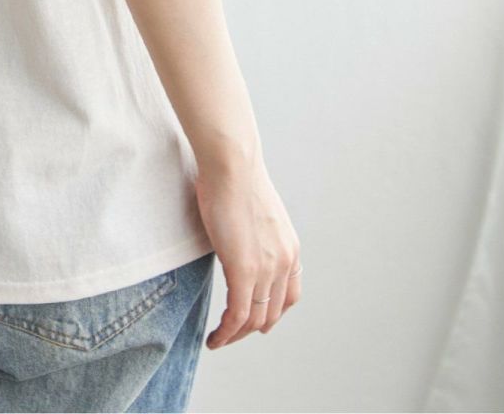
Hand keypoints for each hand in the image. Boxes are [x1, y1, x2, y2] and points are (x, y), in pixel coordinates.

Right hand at [195, 154, 301, 348]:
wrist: (231, 163)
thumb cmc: (233, 176)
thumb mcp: (253, 211)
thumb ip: (251, 232)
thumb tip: (234, 236)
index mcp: (289, 248)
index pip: (288, 295)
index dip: (271, 311)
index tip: (252, 316)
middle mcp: (285, 262)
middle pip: (273, 312)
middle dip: (252, 327)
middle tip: (231, 332)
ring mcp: (267, 268)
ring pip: (256, 319)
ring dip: (236, 335)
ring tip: (219, 340)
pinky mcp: (244, 270)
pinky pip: (238, 314)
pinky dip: (226, 332)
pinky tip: (214, 339)